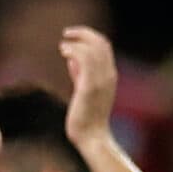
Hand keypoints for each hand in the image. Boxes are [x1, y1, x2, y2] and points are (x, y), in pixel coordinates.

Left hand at [60, 25, 117, 149]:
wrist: (92, 138)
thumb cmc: (86, 118)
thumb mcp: (83, 92)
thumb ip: (79, 75)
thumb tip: (71, 59)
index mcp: (109, 75)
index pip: (105, 46)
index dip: (90, 37)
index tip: (74, 37)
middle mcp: (108, 75)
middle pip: (101, 43)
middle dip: (83, 34)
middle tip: (67, 34)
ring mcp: (101, 80)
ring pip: (93, 48)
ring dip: (76, 41)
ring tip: (63, 44)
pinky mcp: (90, 86)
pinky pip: (85, 59)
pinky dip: (73, 50)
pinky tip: (64, 51)